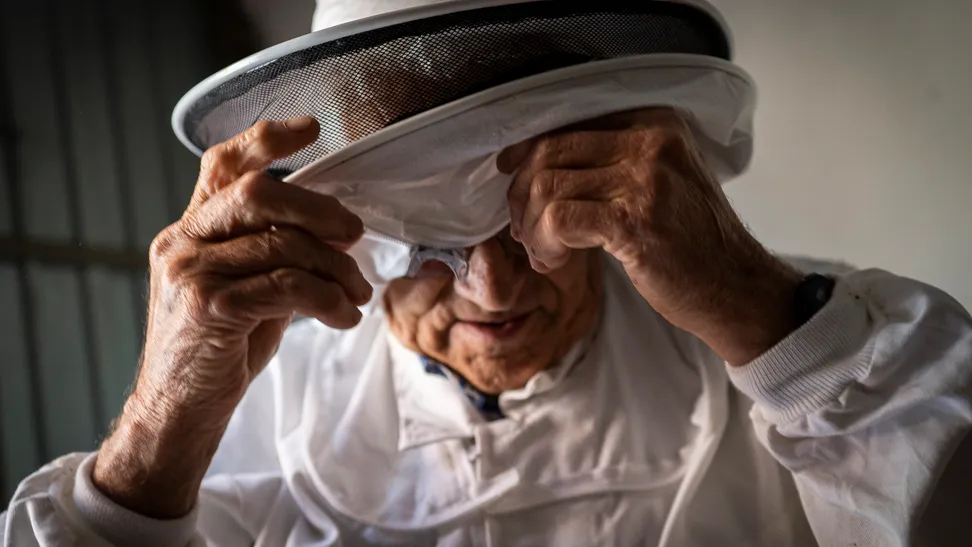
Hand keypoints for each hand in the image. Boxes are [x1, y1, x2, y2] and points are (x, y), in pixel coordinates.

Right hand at [93, 117, 371, 517]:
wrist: (178, 413)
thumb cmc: (218, 352)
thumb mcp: (246, 291)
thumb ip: (277, 256)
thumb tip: (338, 235)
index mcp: (190, 231)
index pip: (221, 164)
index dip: (265, 139)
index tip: (312, 129)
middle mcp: (183, 242)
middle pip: (258, 194)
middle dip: (318, 209)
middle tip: (355, 235)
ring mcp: (191, 273)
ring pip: (280, 244)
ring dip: (334, 268)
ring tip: (357, 293)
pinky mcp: (208, 307)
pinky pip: (286, 286)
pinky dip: (328, 299)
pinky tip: (344, 317)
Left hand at [500, 108, 801, 365]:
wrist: (736, 289)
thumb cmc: (692, 244)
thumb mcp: (660, 182)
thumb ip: (611, 163)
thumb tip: (535, 161)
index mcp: (654, 122)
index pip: (568, 124)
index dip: (528, 153)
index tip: (512, 178)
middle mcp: (651, 141)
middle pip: (550, 151)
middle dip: (523, 195)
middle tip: (526, 231)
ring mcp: (645, 180)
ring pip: (548, 187)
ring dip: (531, 227)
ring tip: (544, 253)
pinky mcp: (635, 222)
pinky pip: (559, 220)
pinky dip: (545, 244)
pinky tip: (555, 262)